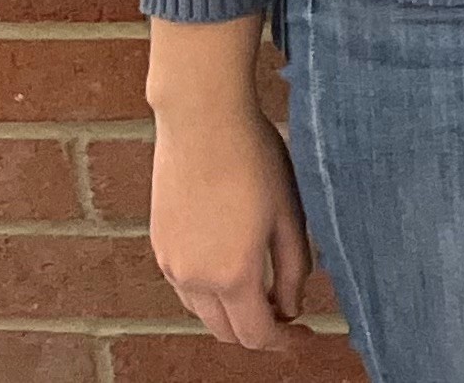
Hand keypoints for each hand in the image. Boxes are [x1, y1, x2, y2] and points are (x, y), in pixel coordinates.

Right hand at [145, 18, 312, 349]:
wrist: (202, 122)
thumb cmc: (254, 160)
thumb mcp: (290, 216)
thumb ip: (294, 268)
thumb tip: (291, 307)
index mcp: (232, 275)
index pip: (256, 334)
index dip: (284, 342)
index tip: (304, 336)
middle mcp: (193, 278)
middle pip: (225, 331)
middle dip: (258, 331)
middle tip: (289, 316)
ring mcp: (171, 263)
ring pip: (202, 312)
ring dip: (232, 312)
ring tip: (264, 291)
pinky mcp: (159, 244)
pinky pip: (185, 286)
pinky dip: (209, 292)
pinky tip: (232, 268)